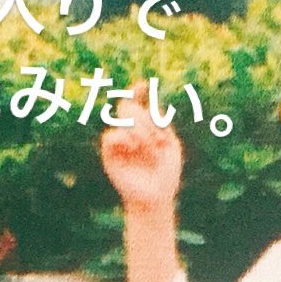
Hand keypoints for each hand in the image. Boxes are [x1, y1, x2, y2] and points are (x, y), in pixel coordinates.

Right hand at [101, 83, 181, 211]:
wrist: (156, 197)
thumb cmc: (166, 174)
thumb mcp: (171, 144)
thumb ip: (161, 124)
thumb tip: (148, 106)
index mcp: (145, 128)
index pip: (137, 104)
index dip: (137, 92)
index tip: (144, 84)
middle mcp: (131, 133)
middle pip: (129, 107)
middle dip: (145, 119)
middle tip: (158, 140)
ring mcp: (120, 144)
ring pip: (121, 120)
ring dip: (140, 130)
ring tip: (150, 148)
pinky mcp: (109, 156)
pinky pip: (110, 137)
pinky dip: (124, 139)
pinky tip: (134, 148)